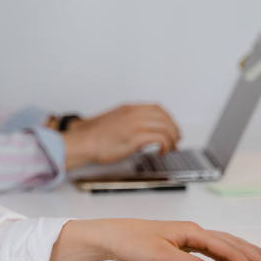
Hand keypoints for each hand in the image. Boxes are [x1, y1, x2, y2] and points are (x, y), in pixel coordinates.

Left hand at [50, 219, 260, 260]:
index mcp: (191, 231)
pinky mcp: (182, 242)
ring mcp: (188, 236)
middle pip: (231, 243)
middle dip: (255, 256)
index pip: (226, 248)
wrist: (113, 235)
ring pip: (224, 243)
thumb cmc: (132, 240)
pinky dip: (227, 254)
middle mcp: (193, 231)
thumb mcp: (163, 256)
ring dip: (244, 253)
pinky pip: (213, 248)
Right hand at [62, 103, 180, 167]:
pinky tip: (162, 152)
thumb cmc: (95, 136)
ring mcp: (136, 123)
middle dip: (174, 129)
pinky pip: (162, 139)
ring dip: (172, 139)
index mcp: (129, 108)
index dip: (168, 119)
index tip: (170, 127)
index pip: (157, 108)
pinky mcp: (137, 136)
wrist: (85, 142)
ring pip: (166, 127)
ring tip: (171, 148)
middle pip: (165, 117)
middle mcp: (134, 113)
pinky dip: (166, 146)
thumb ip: (128, 123)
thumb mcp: (114, 121)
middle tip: (175, 139)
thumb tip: (138, 133)